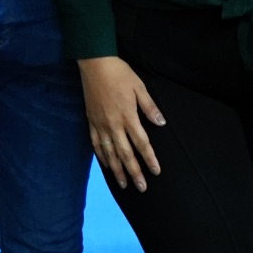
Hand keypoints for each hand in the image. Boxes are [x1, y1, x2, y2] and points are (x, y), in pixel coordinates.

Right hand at [77, 56, 164, 191]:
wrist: (95, 65)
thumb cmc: (120, 74)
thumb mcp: (139, 87)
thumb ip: (149, 107)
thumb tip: (161, 123)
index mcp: (128, 116)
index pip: (141, 143)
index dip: (149, 158)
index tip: (156, 171)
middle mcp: (114, 125)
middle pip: (125, 154)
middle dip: (134, 172)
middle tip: (141, 187)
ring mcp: (101, 125)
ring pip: (110, 153)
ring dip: (118, 170)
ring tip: (123, 184)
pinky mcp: (91, 122)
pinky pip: (97, 144)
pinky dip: (102, 157)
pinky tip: (107, 166)